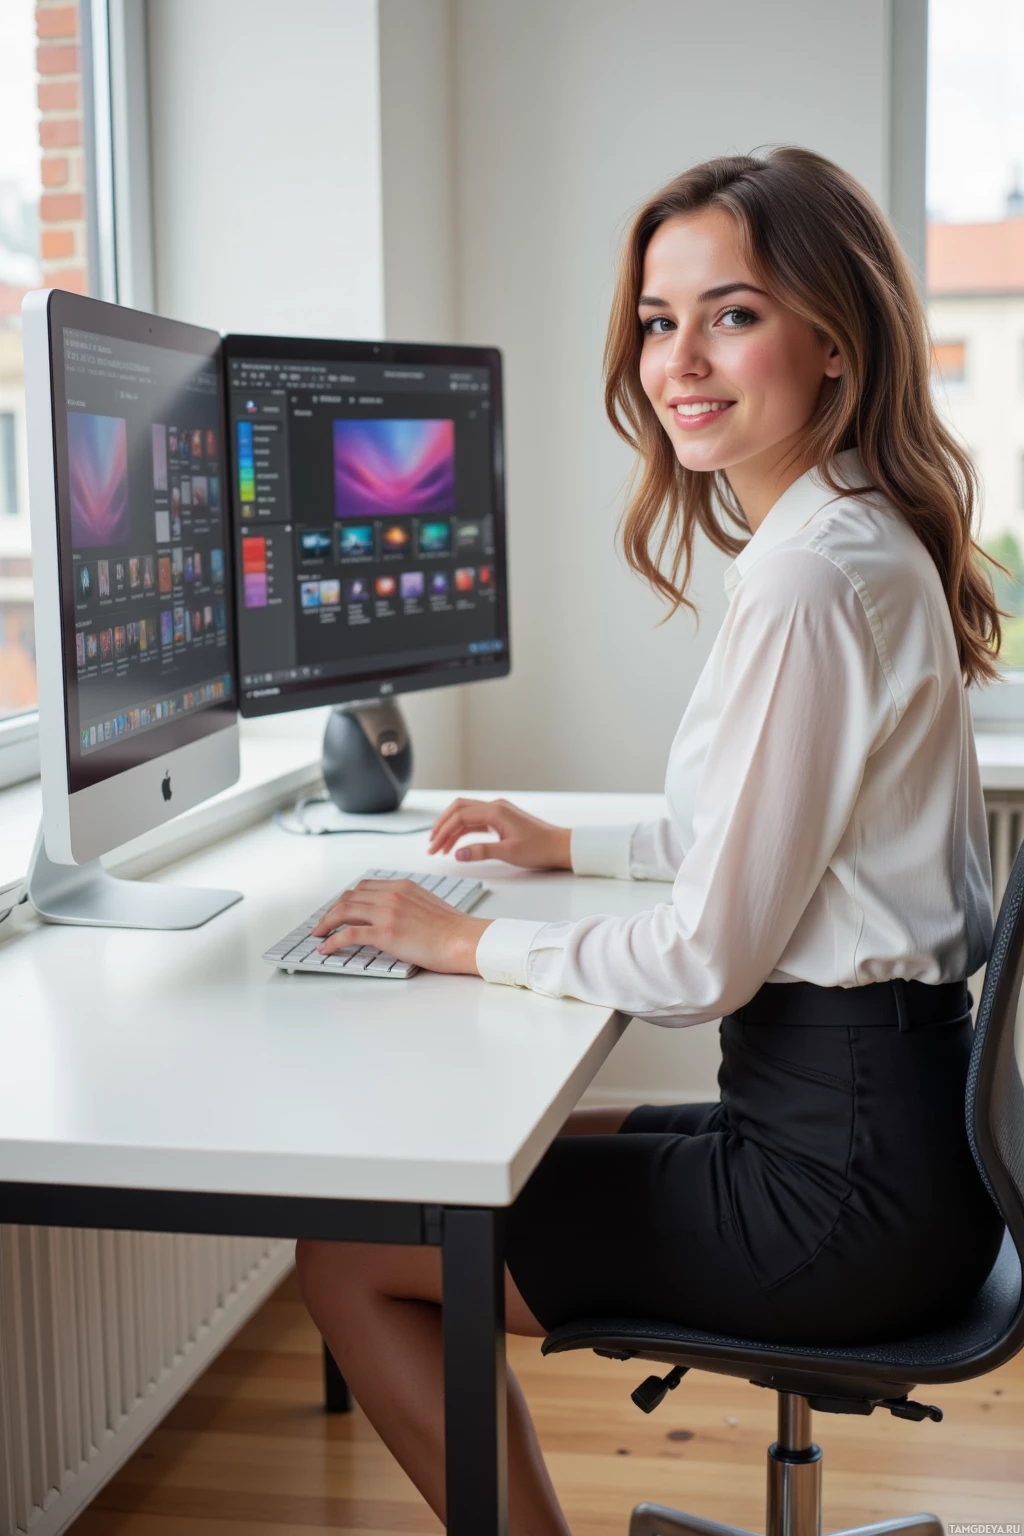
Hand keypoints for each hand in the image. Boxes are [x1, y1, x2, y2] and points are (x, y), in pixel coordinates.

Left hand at [310, 879, 491, 974]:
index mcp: (402, 886)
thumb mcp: (427, 904)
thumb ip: (407, 904)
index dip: (347, 898)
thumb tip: (394, 916)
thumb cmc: (453, 928)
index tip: (340, 909)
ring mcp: (387, 913)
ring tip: (319, 934)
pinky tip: (326, 948)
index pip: (364, 887)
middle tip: (324, 923)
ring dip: (326, 923)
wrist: (463, 939)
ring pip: (344, 911)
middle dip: (332, 910)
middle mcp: (391, 895)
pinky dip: (332, 941)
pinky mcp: (384, 933)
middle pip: (350, 897)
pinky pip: (349, 934)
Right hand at [427, 796, 571, 868]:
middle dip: (442, 826)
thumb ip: (481, 852)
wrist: (560, 846)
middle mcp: (495, 807)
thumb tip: (457, 854)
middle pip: (458, 809)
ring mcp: (498, 812)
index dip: (443, 832)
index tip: (433, 847)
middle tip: (431, 844)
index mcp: (495, 811)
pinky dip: (463, 831)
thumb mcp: (509, 852)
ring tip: (440, 848)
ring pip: (466, 815)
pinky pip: (475, 822)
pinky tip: (457, 845)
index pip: (460, 816)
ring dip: (451, 830)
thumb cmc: (539, 848)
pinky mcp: (501, 820)